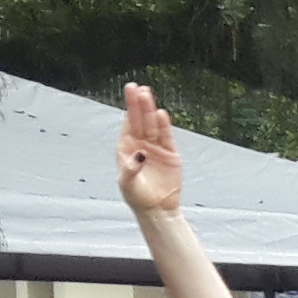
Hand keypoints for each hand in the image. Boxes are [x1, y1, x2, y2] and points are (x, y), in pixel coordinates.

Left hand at [116, 85, 183, 214]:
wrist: (157, 209)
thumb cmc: (137, 197)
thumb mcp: (127, 183)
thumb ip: (130, 168)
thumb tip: (139, 154)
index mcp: (126, 148)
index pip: (128, 123)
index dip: (129, 108)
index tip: (130, 92)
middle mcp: (141, 145)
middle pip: (140, 120)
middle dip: (139, 104)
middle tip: (138, 88)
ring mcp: (156, 149)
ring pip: (153, 125)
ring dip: (150, 111)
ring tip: (148, 95)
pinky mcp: (171, 155)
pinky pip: (167, 137)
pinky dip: (165, 126)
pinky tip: (162, 114)